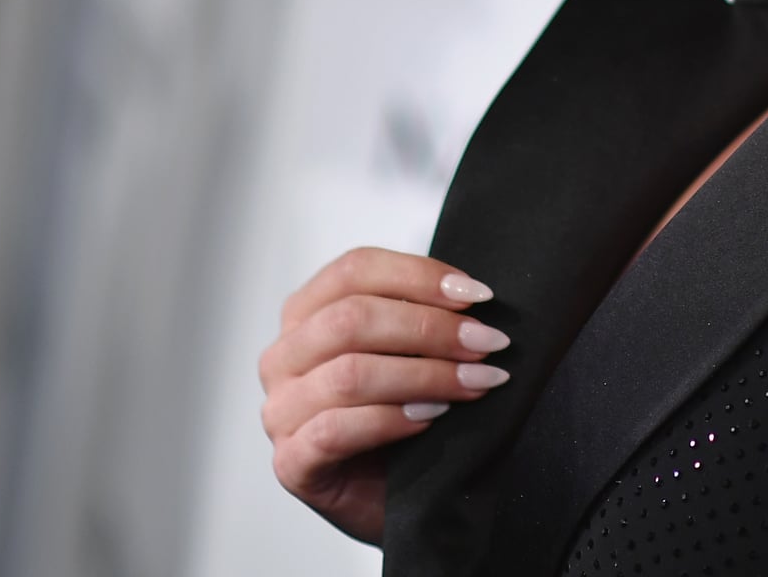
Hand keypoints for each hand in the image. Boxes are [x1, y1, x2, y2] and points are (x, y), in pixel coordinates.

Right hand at [259, 247, 510, 544]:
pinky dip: (392, 419)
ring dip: (425, 375)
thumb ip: (427, 315)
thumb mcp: (414, 351)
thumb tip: (476, 294)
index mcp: (307, 313)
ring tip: (475, 382)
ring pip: (349, 374)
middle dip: (431, 329)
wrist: (400, 498)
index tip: (478, 295)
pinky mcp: (291, 463)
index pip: (355, 269)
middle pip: (351, 319)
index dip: (419, 276)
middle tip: (487, 344)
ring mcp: (281, 411)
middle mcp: (285, 357)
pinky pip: (336, 430)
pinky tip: (431, 419)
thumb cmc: (405, 414)